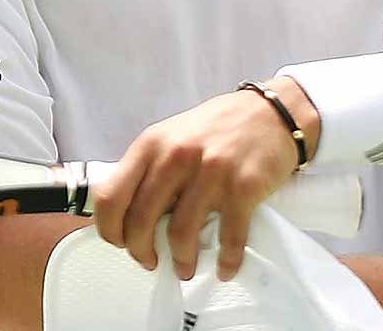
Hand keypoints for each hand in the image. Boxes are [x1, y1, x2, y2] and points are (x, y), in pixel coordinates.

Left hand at [91, 79, 310, 280]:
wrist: (273, 113)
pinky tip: (225, 267)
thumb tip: (130, 213)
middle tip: (151, 261)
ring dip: (181, 261)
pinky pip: (228, 238)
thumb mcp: (174, 135)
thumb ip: (151, 168)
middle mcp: (176, 156)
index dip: (109, 229)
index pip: (111, 195)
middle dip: (142, 252)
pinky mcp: (243, 188)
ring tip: (185, 268)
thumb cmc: (220, 127)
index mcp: (152, 144)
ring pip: (181, 235)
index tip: (120, 242)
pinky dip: (226, 260)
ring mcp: (211, 173)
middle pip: (141, 222)